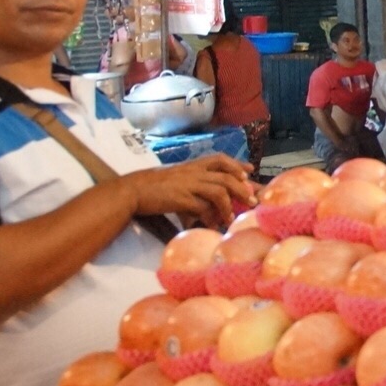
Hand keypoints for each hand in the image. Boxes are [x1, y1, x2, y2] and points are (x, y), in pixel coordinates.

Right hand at [123, 155, 253, 228]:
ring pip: (218, 191)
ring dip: (229, 205)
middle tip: (252, 200)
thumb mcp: (176, 177)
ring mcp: (188, 185)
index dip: (236, 165)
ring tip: (231, 218)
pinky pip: (203, 208)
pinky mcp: (181, 199)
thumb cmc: (153, 186)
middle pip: (226, 176)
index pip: (220, 159)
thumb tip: (208, 200)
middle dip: (242, 188)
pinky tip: (213, 225)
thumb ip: (193, 182)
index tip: (249, 172)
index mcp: (192, 165)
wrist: (133, 190)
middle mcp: (193, 172)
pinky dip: (211, 217)